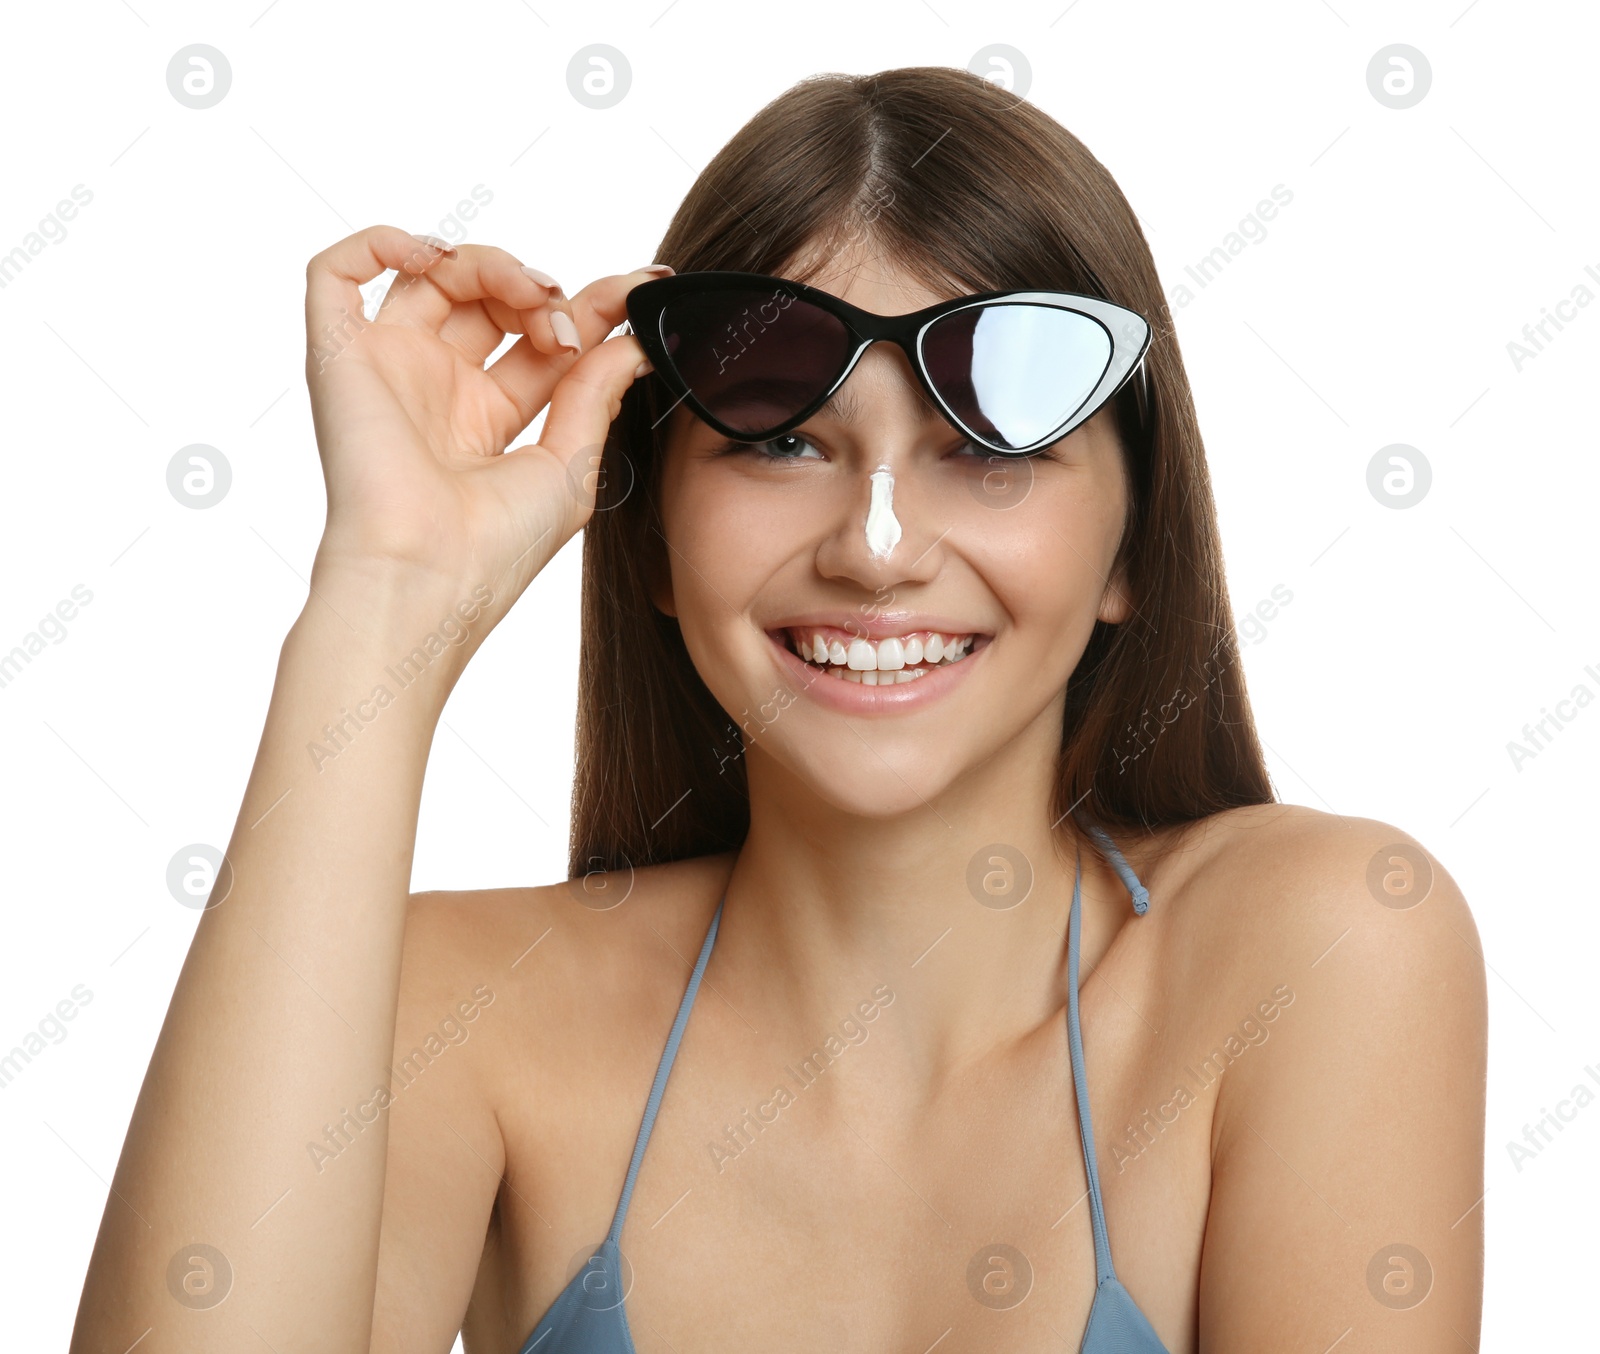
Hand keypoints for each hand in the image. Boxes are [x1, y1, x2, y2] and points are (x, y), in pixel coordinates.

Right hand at [302, 224, 658, 604]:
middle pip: (491, 298)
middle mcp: (438, 387)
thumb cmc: (494, 548)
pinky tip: (437, 258)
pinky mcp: (338, 357)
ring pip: (432, 273)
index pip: (543, 338)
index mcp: (488, 417)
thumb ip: (596, 393)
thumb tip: (633, 339)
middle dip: (543, 291)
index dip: (595, 306)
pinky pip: (335, 274)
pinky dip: (381, 242)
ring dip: (493, 266)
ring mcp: (388, 368)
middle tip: (569, 322)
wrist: (427, 578)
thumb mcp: (570, 465)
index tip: (648, 287)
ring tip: (534, 301)